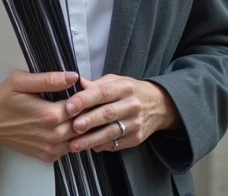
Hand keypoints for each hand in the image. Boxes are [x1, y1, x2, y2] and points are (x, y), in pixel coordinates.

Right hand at [0, 70, 78, 162]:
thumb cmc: (2, 99)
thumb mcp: (20, 81)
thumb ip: (49, 79)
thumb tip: (73, 77)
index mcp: (50, 115)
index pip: (82, 106)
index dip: (85, 97)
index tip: (82, 89)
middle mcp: (53, 135)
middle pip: (84, 124)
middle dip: (85, 112)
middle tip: (80, 100)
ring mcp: (50, 148)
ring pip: (79, 138)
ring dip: (80, 127)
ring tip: (72, 113)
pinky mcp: (47, 156)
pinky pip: (68, 148)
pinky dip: (70, 138)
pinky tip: (63, 126)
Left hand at [62, 75, 178, 153]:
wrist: (158, 105)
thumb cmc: (129, 91)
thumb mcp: (115, 81)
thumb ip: (95, 84)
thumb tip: (75, 82)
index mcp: (124, 87)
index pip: (103, 92)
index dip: (85, 99)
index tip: (69, 106)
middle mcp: (132, 105)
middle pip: (108, 114)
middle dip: (89, 121)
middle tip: (72, 127)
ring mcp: (135, 123)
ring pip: (111, 133)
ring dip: (91, 139)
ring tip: (74, 144)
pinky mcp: (136, 138)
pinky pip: (116, 144)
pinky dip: (101, 146)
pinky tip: (89, 147)